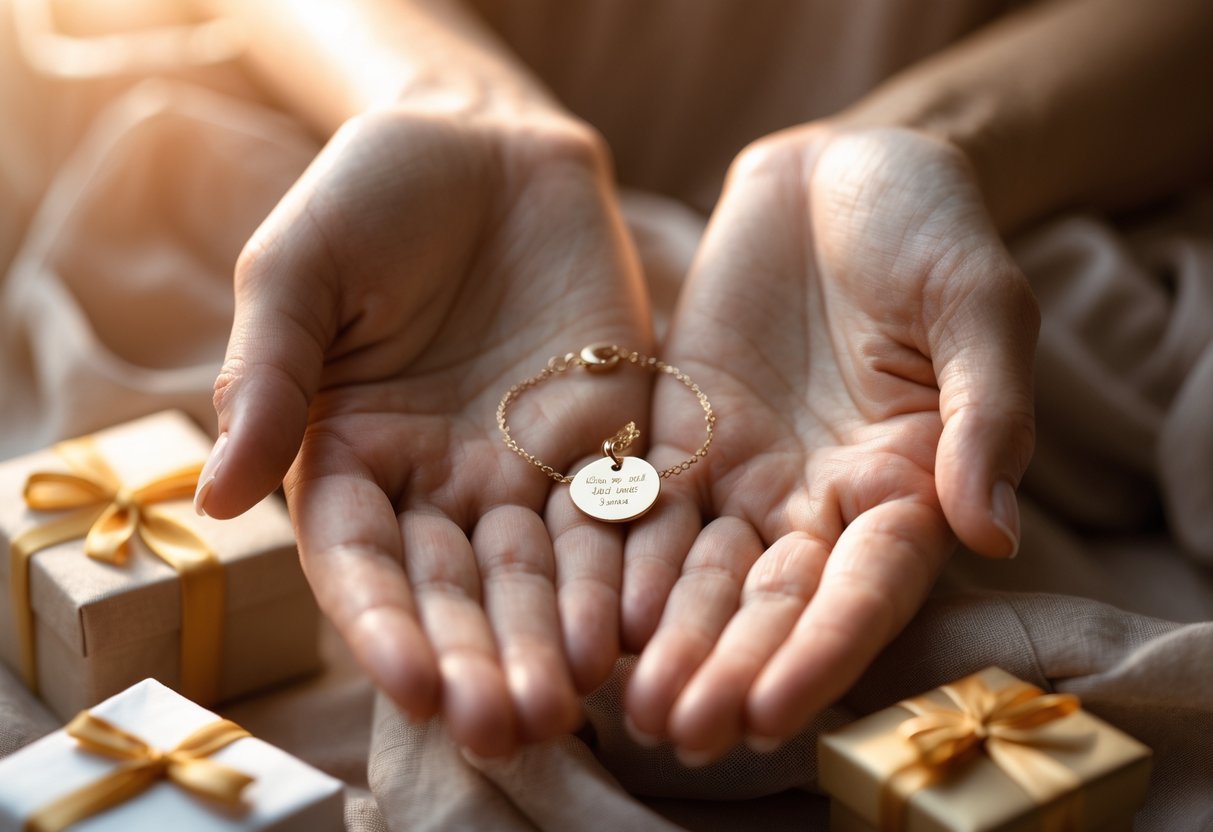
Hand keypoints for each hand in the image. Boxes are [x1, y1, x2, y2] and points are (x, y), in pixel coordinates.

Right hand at [197, 110, 651, 756]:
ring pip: (544, 570)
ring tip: (573, 700)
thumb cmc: (368, 196)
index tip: (409, 684)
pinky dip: (632, 566)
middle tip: (507, 728)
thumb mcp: (296, 269)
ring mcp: (529, 465)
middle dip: (480, 657)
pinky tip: (643, 619)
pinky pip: (625, 510)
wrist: (483, 144)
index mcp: (351, 456)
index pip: (362, 561)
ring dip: (555, 637)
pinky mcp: (610, 434)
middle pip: (459, 588)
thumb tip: (216, 496)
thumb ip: (266, 375)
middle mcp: (440, 482)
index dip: (383, 624)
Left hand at [622, 126, 1038, 760]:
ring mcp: (744, 469)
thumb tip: (992, 530)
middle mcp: (820, 496)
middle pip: (772, 599)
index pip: (867, 585)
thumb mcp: (978, 303)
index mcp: (905, 479)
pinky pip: (641, 503)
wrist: (840, 170)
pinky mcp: (680, 433)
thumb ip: (986, 413)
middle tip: (681, 739)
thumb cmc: (930, 227)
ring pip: (700, 570)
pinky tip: (585, 609)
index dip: (824, 651)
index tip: (772, 714)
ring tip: (628, 705)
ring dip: (668, 639)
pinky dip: (616, 557)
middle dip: (730, 668)